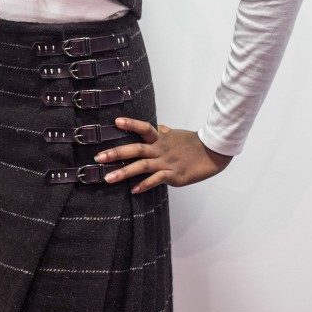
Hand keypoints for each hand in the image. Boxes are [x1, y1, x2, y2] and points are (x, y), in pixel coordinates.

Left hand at [93, 119, 232, 192]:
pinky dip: (145, 185)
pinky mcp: (174, 176)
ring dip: (124, 172)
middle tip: (98, 158)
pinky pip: (156, 180)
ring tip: (108, 178)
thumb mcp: (177, 134)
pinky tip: (134, 190)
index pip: (144, 128)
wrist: (214, 153)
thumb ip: (164, 132)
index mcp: (161, 138)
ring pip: (142, 166)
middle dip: (116, 153)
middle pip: (136, 149)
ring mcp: (167, 163)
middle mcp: (161, 149)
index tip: (115, 122)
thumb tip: (157, 127)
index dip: (130, 124)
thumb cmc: (194, 143)